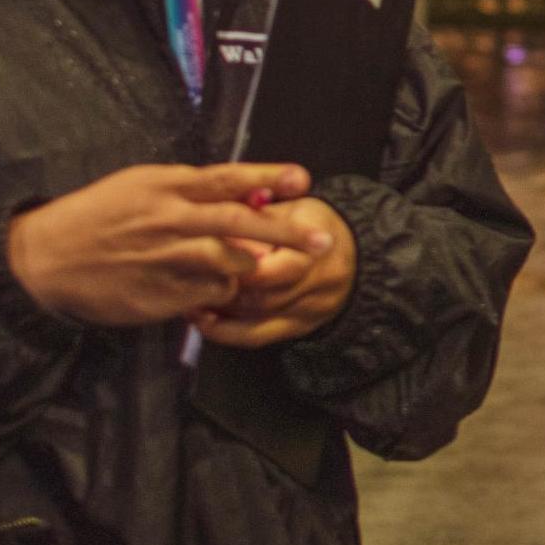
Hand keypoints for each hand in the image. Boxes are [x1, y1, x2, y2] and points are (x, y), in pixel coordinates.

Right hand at [6, 163, 327, 326]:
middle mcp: (169, 220)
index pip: (226, 179)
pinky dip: (218, 292)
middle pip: (238, 223)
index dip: (267, 178)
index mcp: (165, 187)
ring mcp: (165, 260)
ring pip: (228, 263)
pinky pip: (206, 295)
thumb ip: (193, 190)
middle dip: (284, 231)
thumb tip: (249, 194)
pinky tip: (212, 290)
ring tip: (254, 266)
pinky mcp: (159, 296)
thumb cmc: (99, 215)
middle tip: (321, 241)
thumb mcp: (142, 186)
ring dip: (249, 266)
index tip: (304, 179)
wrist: (47, 257)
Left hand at [193, 197, 357, 349]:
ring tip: (186, 295)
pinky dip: (225, 332)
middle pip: (261, 294)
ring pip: (254, 317)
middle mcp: (315, 283)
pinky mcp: (298, 328)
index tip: (202, 252)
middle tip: (186, 277)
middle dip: (221, 286)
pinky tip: (203, 320)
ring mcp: (308, 310)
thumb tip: (215, 216)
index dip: (234, 262)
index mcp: (314, 249)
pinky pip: (256, 337)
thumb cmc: (314, 225)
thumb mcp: (294, 208)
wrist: (358, 255)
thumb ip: (258, 214)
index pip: (271, 265)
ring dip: (218, 308)